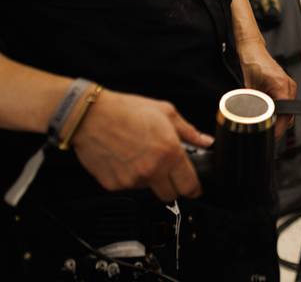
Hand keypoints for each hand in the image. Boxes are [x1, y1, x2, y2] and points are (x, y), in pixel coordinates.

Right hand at [71, 89, 213, 201]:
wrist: (90, 116)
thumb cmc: (127, 110)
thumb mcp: (166, 112)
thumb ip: (189, 132)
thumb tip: (205, 141)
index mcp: (169, 153)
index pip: (189, 185)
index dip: (195, 189)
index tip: (195, 189)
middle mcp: (151, 170)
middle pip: (170, 195)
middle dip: (173, 186)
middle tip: (168, 171)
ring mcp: (131, 180)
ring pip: (148, 189)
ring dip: (150, 178)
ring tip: (141, 155)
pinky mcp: (113, 185)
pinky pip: (128, 186)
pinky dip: (130, 177)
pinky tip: (125, 158)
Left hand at [238, 37, 296, 137]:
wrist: (254, 52)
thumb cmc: (254, 65)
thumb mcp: (251, 89)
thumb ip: (254, 106)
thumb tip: (252, 120)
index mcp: (283, 87)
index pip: (287, 114)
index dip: (279, 128)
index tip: (272, 135)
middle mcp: (290, 87)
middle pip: (289, 114)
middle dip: (279, 125)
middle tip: (267, 131)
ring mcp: (289, 86)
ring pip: (288, 109)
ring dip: (278, 116)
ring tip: (266, 121)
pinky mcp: (285, 86)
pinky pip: (285, 102)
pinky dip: (278, 109)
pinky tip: (268, 110)